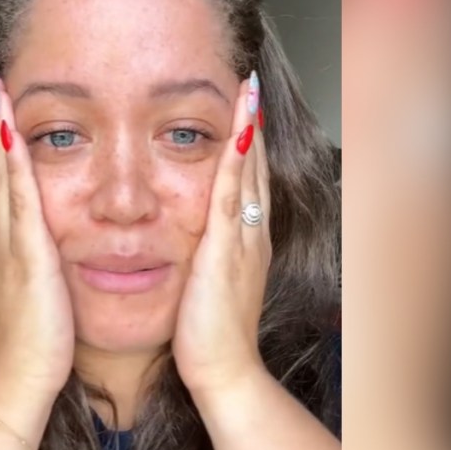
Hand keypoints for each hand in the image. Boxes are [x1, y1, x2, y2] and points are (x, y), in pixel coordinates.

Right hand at [0, 71, 74, 396]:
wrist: (22, 376)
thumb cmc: (39, 341)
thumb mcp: (37, 292)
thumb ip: (40, 264)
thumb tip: (47, 247)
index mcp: (6, 245)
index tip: (1, 110)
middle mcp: (0, 237)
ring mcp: (7, 242)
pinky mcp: (24, 252)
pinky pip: (16, 197)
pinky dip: (10, 161)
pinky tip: (11, 131)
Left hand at [173, 71, 271, 397]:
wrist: (222, 369)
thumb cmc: (208, 332)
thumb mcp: (209, 282)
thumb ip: (205, 254)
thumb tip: (194, 238)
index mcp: (245, 238)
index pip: (247, 177)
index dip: (245, 139)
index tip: (239, 104)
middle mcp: (251, 231)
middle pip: (255, 164)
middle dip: (252, 121)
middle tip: (249, 79)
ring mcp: (244, 237)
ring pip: (250, 170)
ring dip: (249, 125)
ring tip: (248, 84)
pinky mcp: (227, 247)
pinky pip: (234, 192)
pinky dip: (238, 156)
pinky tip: (237, 126)